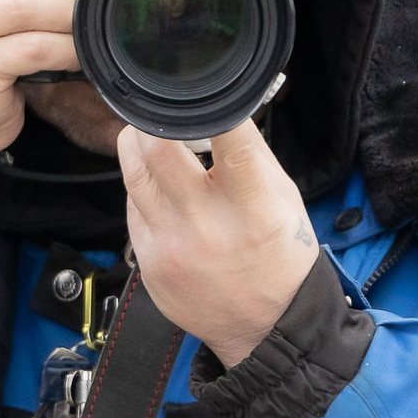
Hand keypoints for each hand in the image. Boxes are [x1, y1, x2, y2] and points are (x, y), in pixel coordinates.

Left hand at [118, 120, 320, 366]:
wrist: (266, 329)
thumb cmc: (281, 258)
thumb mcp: (284, 200)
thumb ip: (251, 154)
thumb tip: (222, 108)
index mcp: (253, 208)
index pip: (228, 142)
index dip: (212, 108)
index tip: (199, 87)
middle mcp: (207, 226)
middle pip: (156, 150)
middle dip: (153, 120)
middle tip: (159, 113)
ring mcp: (171, 247)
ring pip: (133, 174)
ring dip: (138, 147)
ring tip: (151, 140)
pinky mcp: (148, 263)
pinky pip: (134, 210)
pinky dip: (146, 192)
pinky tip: (164, 194)